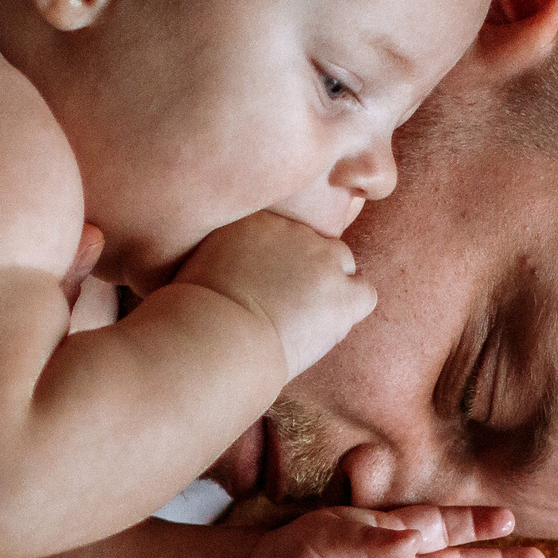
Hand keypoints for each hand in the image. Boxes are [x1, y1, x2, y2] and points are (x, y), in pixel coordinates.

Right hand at [174, 211, 375, 378]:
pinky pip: (364, 295)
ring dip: (328, 289)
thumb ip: (222, 250)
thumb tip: (231, 263)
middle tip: (282, 305)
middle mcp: (295, 229)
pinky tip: (323, 329)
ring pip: (343, 266)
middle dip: (304, 271)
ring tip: (301, 320)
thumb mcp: (195, 263)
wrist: (214, 339)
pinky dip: (349, 312)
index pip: (284, 231)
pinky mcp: (343, 294)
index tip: (259, 285)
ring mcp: (323, 259)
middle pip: (315, 244)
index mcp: (259, 218)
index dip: (276, 262)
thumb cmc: (192, 316)